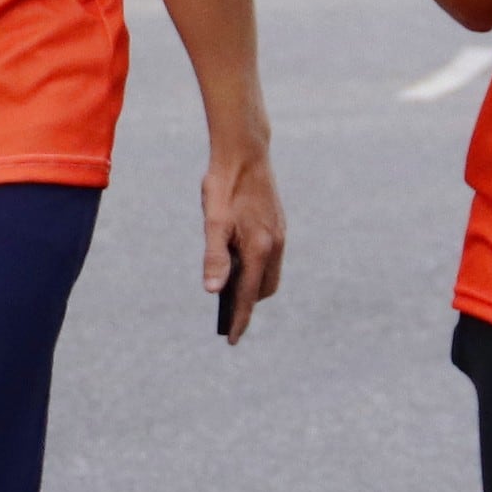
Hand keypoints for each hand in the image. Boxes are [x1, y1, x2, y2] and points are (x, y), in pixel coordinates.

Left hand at [204, 145, 285, 343]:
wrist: (245, 151)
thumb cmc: (224, 185)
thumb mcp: (212, 222)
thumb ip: (214, 257)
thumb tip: (214, 290)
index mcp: (259, 248)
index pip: (248, 295)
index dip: (239, 320)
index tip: (230, 340)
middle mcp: (275, 244)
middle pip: (264, 289)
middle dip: (248, 302)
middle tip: (225, 309)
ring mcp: (279, 234)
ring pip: (269, 272)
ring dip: (253, 283)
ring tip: (229, 284)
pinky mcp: (278, 224)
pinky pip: (271, 256)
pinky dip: (257, 266)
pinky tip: (238, 258)